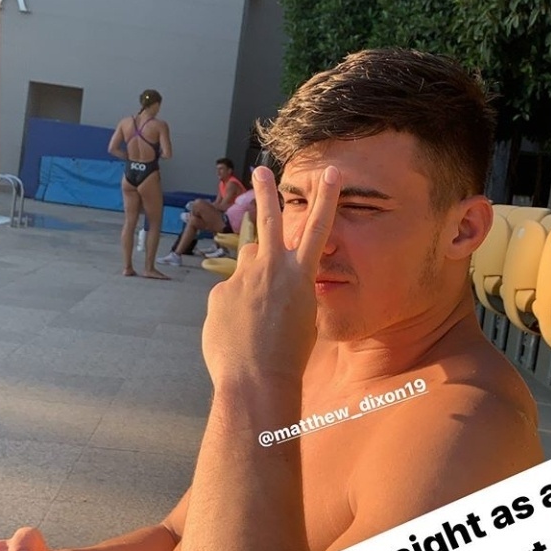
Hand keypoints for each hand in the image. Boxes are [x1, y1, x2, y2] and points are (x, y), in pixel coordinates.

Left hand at [201, 164, 340, 387]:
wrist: (257, 379)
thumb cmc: (289, 357)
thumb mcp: (303, 319)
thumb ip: (288, 293)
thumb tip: (267, 285)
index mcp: (301, 276)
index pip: (317, 229)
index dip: (326, 199)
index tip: (331, 173)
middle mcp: (271, 269)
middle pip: (269, 221)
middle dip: (267, 192)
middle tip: (261, 170)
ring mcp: (242, 278)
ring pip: (247, 261)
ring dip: (252, 272)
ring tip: (255, 308)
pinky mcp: (219, 292)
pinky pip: (229, 295)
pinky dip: (234, 311)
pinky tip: (238, 335)